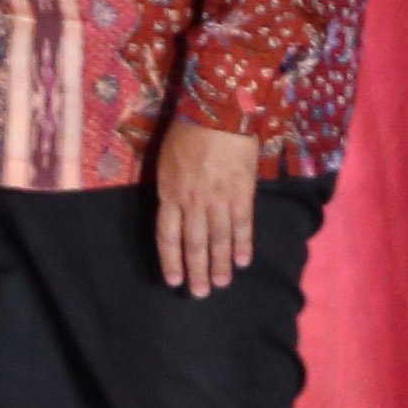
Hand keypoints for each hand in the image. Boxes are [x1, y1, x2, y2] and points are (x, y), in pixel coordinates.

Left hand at [150, 118, 258, 297]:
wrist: (219, 113)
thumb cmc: (188, 131)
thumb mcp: (165, 160)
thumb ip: (169, 187)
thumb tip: (170, 207)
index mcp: (169, 194)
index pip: (167, 236)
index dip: (170, 260)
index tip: (173, 280)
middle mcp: (192, 202)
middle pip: (193, 244)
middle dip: (196, 272)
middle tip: (199, 294)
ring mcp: (218, 200)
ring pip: (218, 240)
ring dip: (219, 266)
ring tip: (220, 286)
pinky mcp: (242, 194)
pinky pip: (242, 226)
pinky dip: (242, 245)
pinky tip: (242, 262)